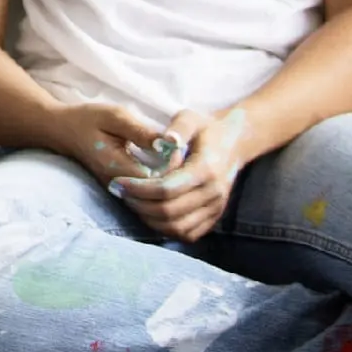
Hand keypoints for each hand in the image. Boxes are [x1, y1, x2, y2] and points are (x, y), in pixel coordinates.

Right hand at [52, 102, 167, 185]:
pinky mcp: (119, 189)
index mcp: (117, 167)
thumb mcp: (115, 116)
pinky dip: (158, 181)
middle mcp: (117, 185)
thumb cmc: (87, 119)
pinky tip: (163, 164)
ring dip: (167, 180)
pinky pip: (145, 193)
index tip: (178, 147)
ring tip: (174, 158)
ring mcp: (117, 190)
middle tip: (181, 153)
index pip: (157, 180)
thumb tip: (167, 143)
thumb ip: (140, 131)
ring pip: (152, 196)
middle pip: (157, 192)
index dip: (173, 166)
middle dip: (174, 175)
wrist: (62, 130)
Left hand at [112, 109, 250, 241]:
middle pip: (168, 211)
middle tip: (120, 192)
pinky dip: (164, 228)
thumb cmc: (205, 128)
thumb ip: (179, 127)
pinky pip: (187, 234)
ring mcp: (216, 208)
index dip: (138, 189)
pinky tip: (149, 212)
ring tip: (132, 201)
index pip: (166, 188)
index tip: (118, 182)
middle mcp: (213, 192)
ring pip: (176, 227)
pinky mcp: (214, 217)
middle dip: (138, 204)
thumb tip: (166, 140)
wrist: (234, 142)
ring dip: (148, 218)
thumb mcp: (191, 117)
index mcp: (206, 169)